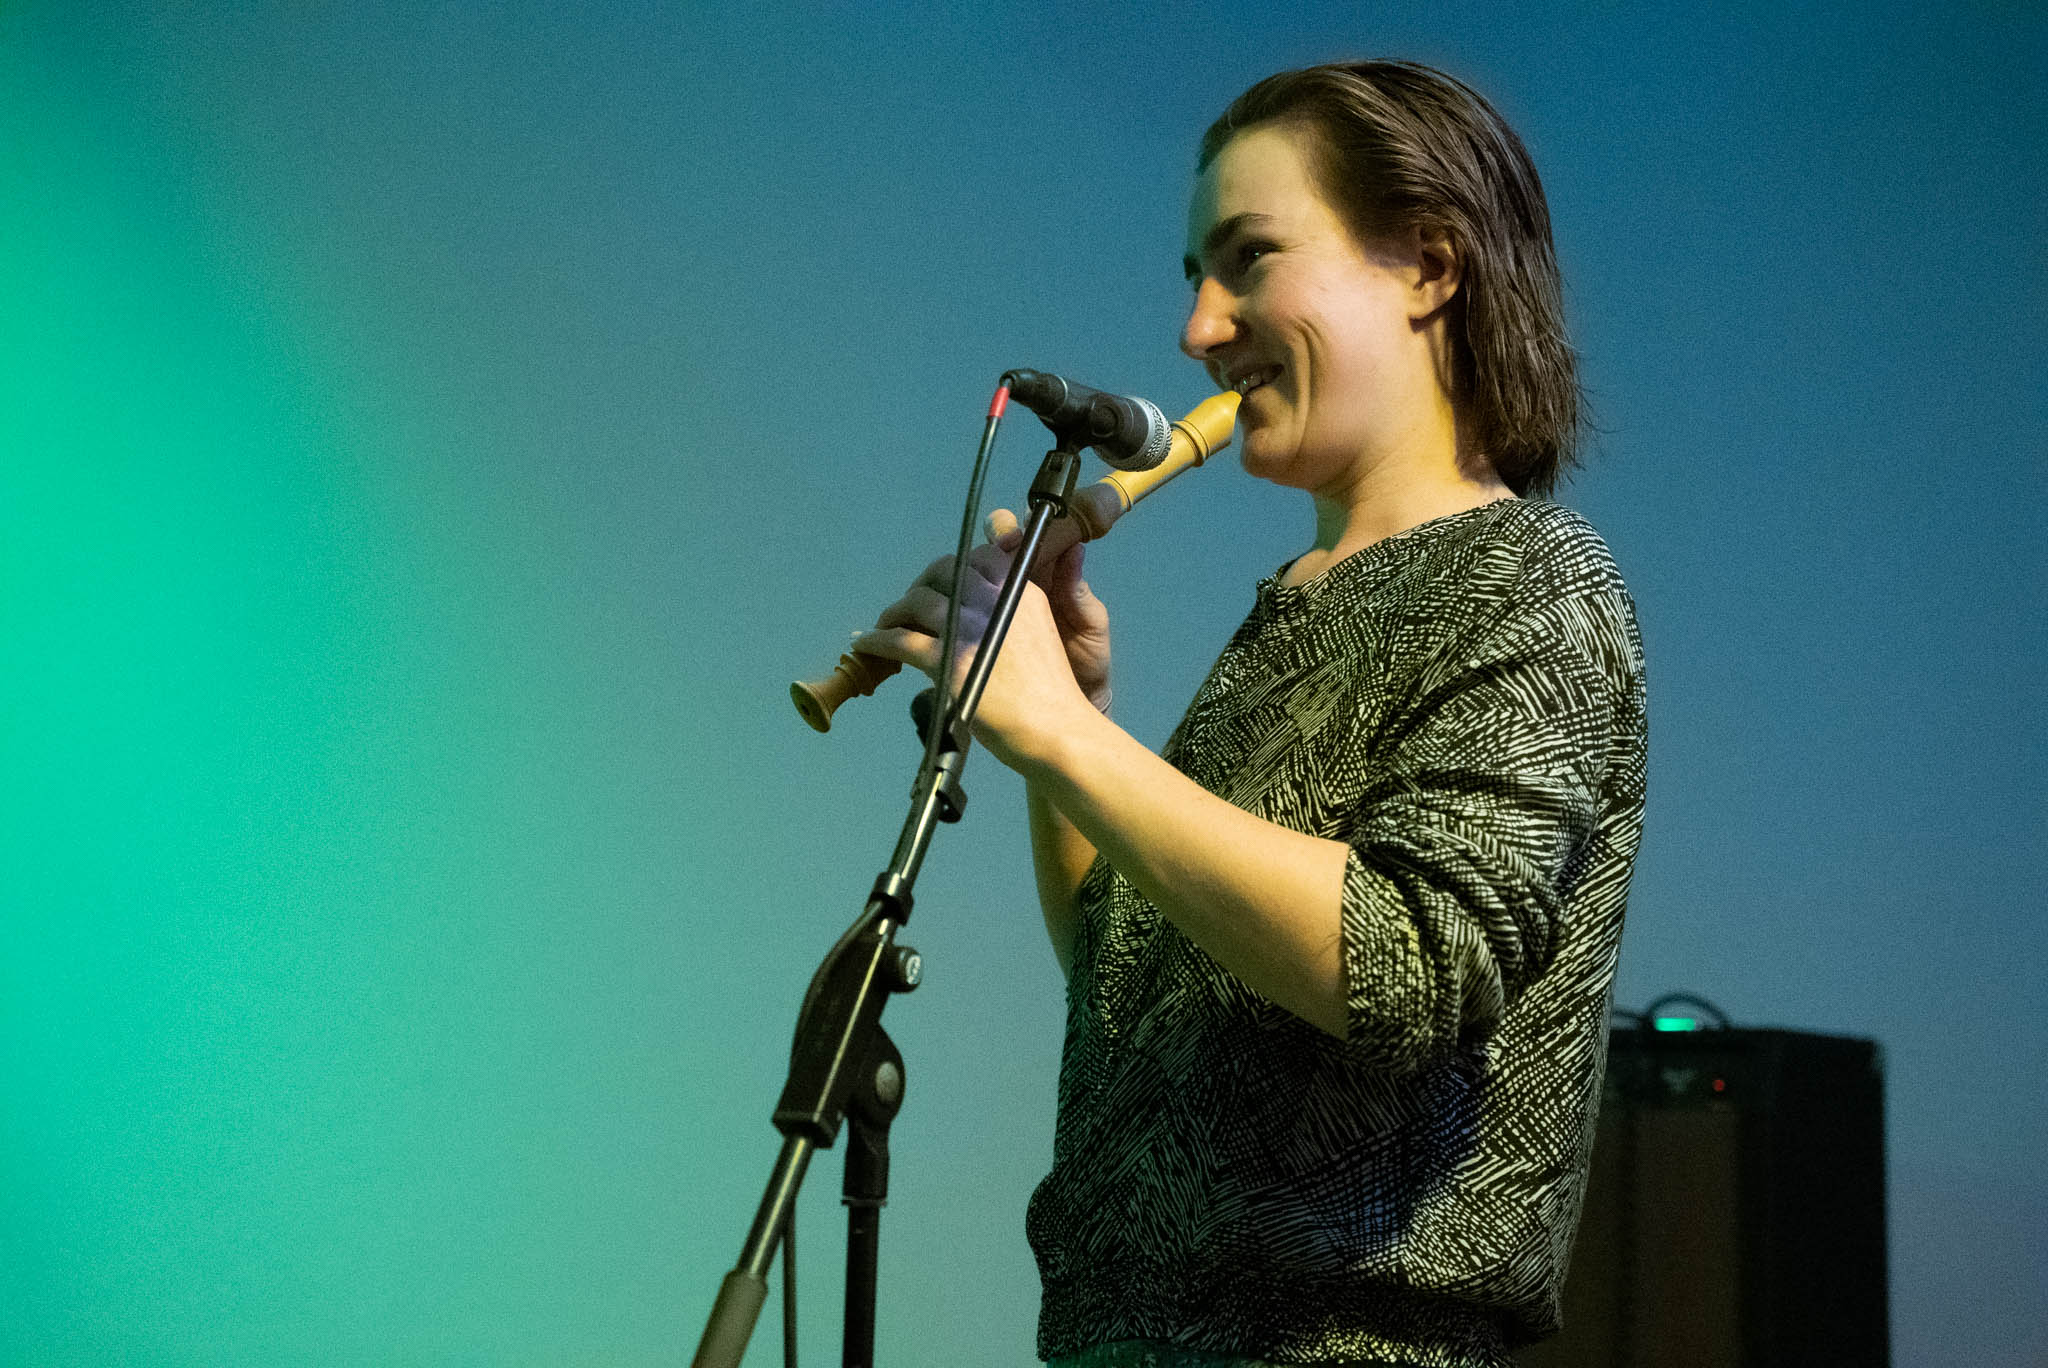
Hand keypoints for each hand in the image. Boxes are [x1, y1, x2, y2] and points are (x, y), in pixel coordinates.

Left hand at [853, 517, 1104, 771]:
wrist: (1055, 728)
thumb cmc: (1051, 692)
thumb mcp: (1041, 633)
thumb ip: (1011, 614)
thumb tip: (978, 608)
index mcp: (1020, 591)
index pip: (979, 557)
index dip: (955, 568)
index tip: (943, 583)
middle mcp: (994, 600)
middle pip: (944, 571)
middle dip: (922, 583)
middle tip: (912, 605)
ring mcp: (969, 628)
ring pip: (918, 601)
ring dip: (894, 611)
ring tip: (884, 624)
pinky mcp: (949, 659)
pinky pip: (900, 640)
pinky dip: (877, 640)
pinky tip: (866, 644)